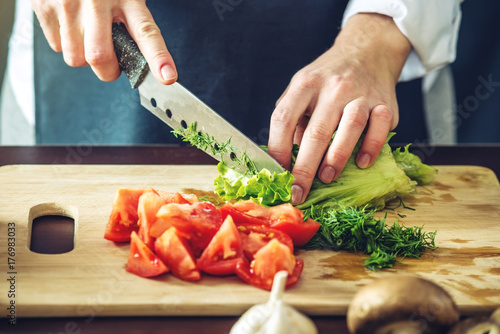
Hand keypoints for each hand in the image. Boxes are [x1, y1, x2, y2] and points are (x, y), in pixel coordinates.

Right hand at [31, 0, 176, 83]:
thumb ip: (134, 26)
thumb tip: (143, 62)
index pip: (146, 32)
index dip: (158, 58)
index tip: (167, 77)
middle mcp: (97, 1)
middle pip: (99, 57)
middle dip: (107, 70)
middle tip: (112, 65)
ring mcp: (68, 4)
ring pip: (75, 58)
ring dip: (84, 57)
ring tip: (88, 36)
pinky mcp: (45, 7)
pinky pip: (57, 47)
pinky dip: (66, 45)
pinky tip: (72, 27)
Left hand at [267, 13, 411, 204]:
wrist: (367, 51)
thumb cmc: (327, 78)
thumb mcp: (302, 88)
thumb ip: (292, 117)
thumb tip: (285, 158)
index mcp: (305, 84)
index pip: (283, 118)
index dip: (277, 149)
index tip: (277, 173)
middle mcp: (332, 87)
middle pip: (316, 131)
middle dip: (304, 168)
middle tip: (299, 192)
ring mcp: (361, 93)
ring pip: (350, 126)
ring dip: (337, 157)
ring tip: (327, 177)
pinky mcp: (385, 102)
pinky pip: (381, 126)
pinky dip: (372, 147)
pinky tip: (362, 162)